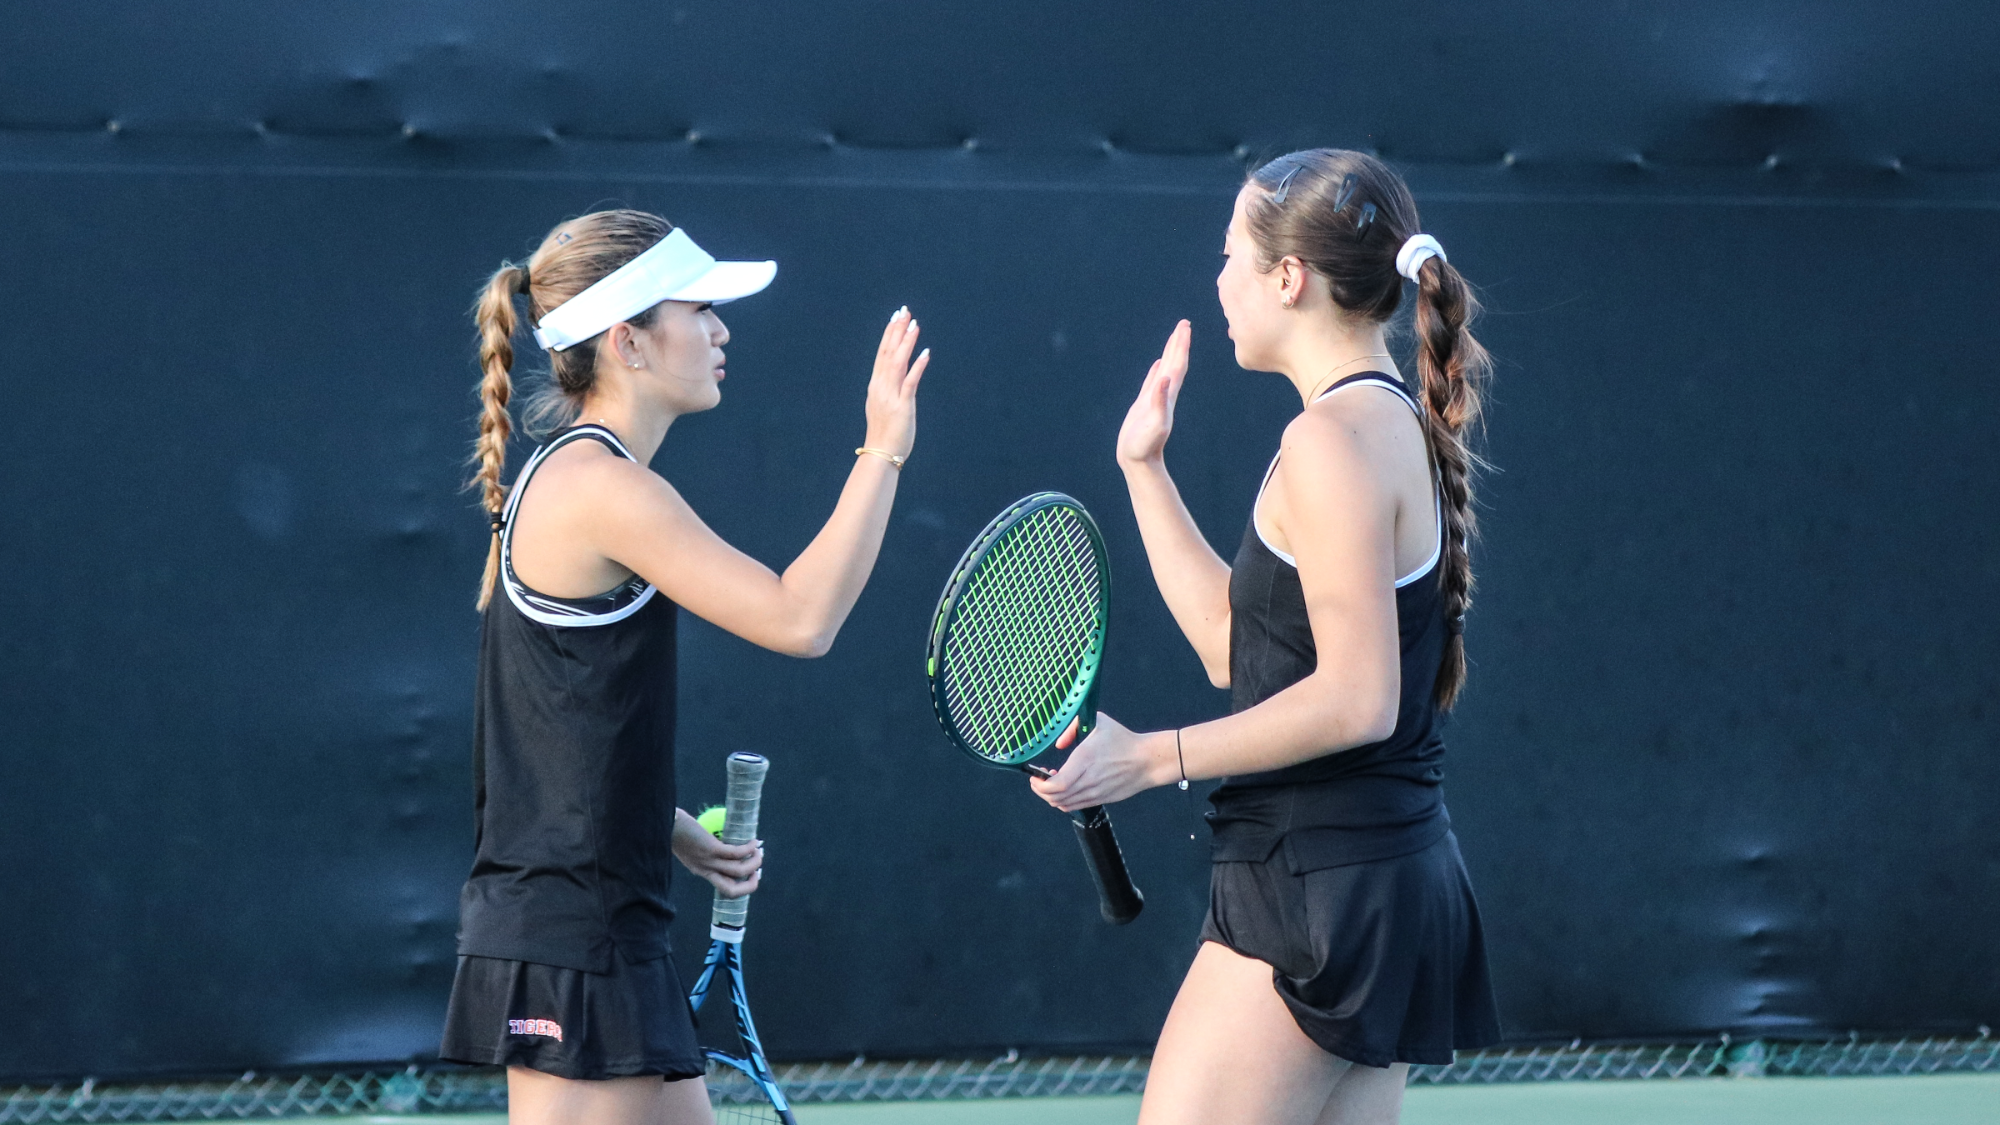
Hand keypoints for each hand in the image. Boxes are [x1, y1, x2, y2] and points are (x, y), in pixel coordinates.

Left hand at [670, 808, 762, 897]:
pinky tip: (753, 842)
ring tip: (758, 852)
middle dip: (750, 886)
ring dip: (754, 863)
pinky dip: (748, 849)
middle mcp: (705, 870)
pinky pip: (736, 853)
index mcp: (701, 871)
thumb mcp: (690, 845)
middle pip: (732, 890)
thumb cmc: (676, 829)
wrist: (661, 822)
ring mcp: (708, 861)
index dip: (741, 887)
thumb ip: (703, 847)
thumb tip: (723, 838)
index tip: (750, 874)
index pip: (724, 889)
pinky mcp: (710, 849)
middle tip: (757, 871)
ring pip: (738, 871)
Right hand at [863, 307, 930, 458]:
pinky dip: (917, 366)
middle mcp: (881, 387)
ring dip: (906, 343)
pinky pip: (910, 382)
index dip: (889, 334)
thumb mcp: (882, 406)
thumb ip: (887, 389)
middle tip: (904, 311)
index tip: (895, 317)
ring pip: (897, 363)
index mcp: (876, 385)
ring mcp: (890, 396)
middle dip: (896, 330)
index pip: (881, 353)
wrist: (881, 454)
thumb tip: (893, 376)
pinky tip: (925, 352)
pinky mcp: (902, 406)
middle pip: (888, 352)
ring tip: (914, 324)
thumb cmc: (884, 433)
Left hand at [1027, 713, 1174, 811]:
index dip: (1040, 784)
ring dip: (1051, 796)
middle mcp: (1089, 780)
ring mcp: (1096, 793)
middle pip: (1055, 797)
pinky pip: (1075, 806)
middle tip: (1037, 779)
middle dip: (1040, 790)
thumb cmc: (1123, 739)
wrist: (1147, 760)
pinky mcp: (1102, 799)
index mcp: (1085, 759)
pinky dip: (1063, 801)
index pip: (1056, 785)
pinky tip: (1065, 788)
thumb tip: (1059, 744)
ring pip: (1064, 804)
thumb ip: (1072, 727)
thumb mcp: (1098, 721)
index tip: (1034, 775)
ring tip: (1050, 782)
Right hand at [1116, 320, 1189, 467]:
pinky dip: (1157, 369)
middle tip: (1184, 323)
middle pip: (1175, 363)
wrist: (1139, 461)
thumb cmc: (1145, 445)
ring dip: (1170, 353)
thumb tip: (1166, 376)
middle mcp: (1165, 394)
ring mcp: (1156, 398)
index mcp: (1169, 394)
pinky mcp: (1146, 405)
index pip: (1178, 364)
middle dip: (1179, 343)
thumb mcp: (1154, 423)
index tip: (1185, 327)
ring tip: (1174, 337)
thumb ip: (1159, 400)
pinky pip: (1154, 381)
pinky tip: (1159, 363)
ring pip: (1166, 370)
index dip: (1181, 345)